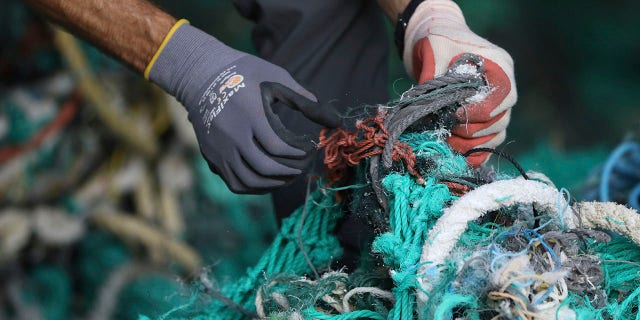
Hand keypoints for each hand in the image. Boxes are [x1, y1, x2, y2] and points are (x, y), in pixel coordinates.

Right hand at [147, 22, 338, 192]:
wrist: (200, 75)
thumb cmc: (244, 73)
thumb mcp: (275, 77)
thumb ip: (303, 99)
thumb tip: (332, 119)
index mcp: (250, 115)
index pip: (277, 147)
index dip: (298, 154)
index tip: (309, 150)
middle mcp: (232, 136)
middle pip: (264, 168)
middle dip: (289, 172)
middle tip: (303, 168)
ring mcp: (220, 148)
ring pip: (248, 180)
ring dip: (273, 184)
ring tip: (288, 178)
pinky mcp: (212, 155)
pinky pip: (234, 182)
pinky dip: (254, 188)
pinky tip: (268, 182)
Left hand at [402, 0, 516, 166]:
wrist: (436, 44)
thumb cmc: (439, 40)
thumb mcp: (435, 47)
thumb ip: (435, 72)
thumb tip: (431, 105)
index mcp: (499, 64)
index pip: (504, 94)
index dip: (481, 110)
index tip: (456, 114)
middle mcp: (504, 86)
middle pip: (500, 118)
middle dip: (472, 129)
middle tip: (447, 128)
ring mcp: (497, 103)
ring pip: (497, 132)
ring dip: (472, 142)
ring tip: (447, 141)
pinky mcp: (485, 117)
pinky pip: (490, 140)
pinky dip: (476, 150)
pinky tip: (459, 154)